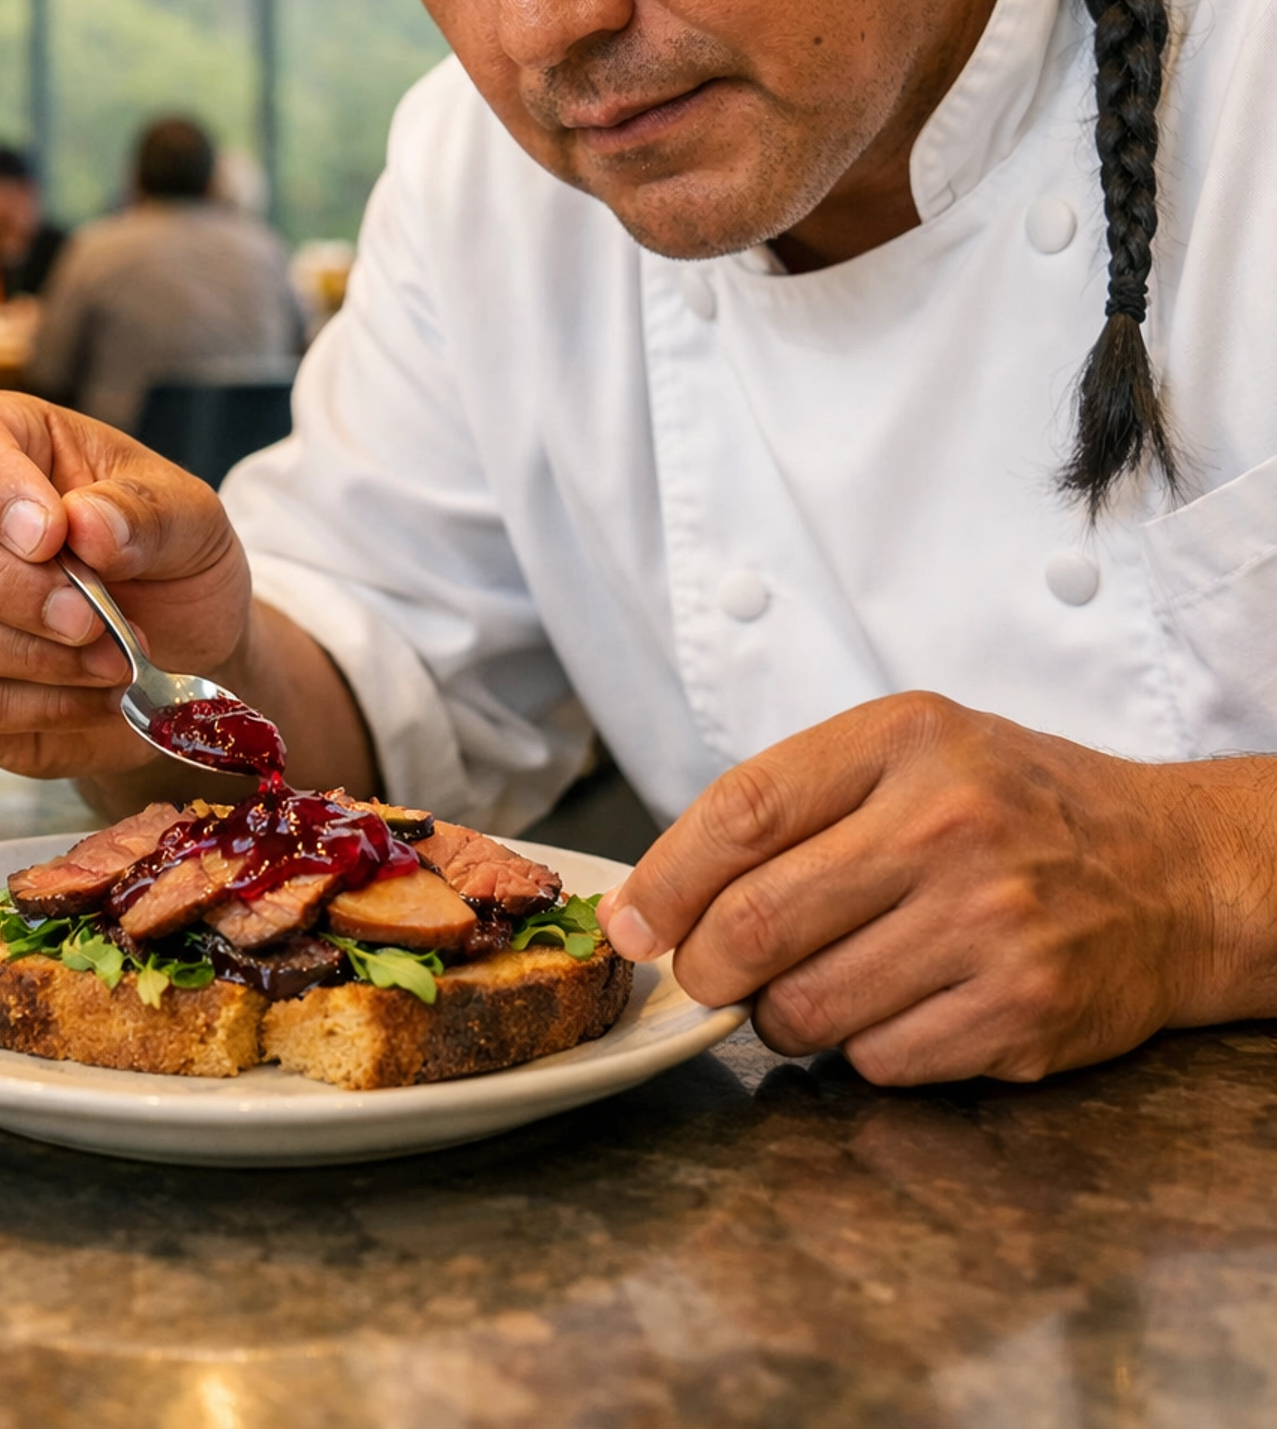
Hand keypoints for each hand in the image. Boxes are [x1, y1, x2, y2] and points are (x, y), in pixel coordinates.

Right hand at [0, 391, 253, 779]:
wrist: (183, 646)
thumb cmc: (169, 558)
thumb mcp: (191, 519)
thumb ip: (146, 514)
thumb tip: (88, 525)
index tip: (53, 535)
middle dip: (9, 588)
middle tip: (91, 617)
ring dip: (31, 656)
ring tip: (113, 660)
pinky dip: (37, 706)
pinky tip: (93, 694)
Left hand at [598, 691, 1253, 1084]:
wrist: (1170, 870)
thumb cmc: (1015, 806)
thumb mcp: (913, 751)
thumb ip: (795, 801)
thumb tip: (659, 894)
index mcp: (906, 741)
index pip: (743, 813)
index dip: (664, 880)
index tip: (630, 924)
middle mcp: (947, 826)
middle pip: (758, 922)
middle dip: (705, 966)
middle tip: (706, 973)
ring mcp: (988, 925)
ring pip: (808, 1009)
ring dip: (782, 1015)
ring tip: (814, 984)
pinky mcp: (1020, 1013)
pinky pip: (877, 1060)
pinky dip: (861, 1049)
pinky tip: (896, 1005)